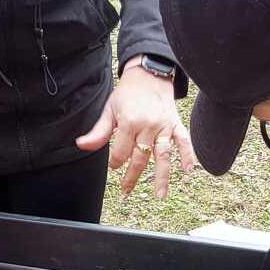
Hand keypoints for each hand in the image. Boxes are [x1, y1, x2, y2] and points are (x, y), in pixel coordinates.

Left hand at [75, 58, 195, 198]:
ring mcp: (164, 126)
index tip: (114, 165)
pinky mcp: (175, 124)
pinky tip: (187, 171)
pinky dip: (187, 156)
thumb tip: (82, 145)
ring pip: (163, 156)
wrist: (148, 74)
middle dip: (132, 177)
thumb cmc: (127, 92)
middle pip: (140, 158)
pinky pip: (184, 142)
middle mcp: (148, 126)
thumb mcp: (109, 110)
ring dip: (162, 177)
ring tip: (160, 195)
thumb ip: (98, 131)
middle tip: (125, 192)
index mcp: (130, 122)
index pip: (121, 152)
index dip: (115, 162)